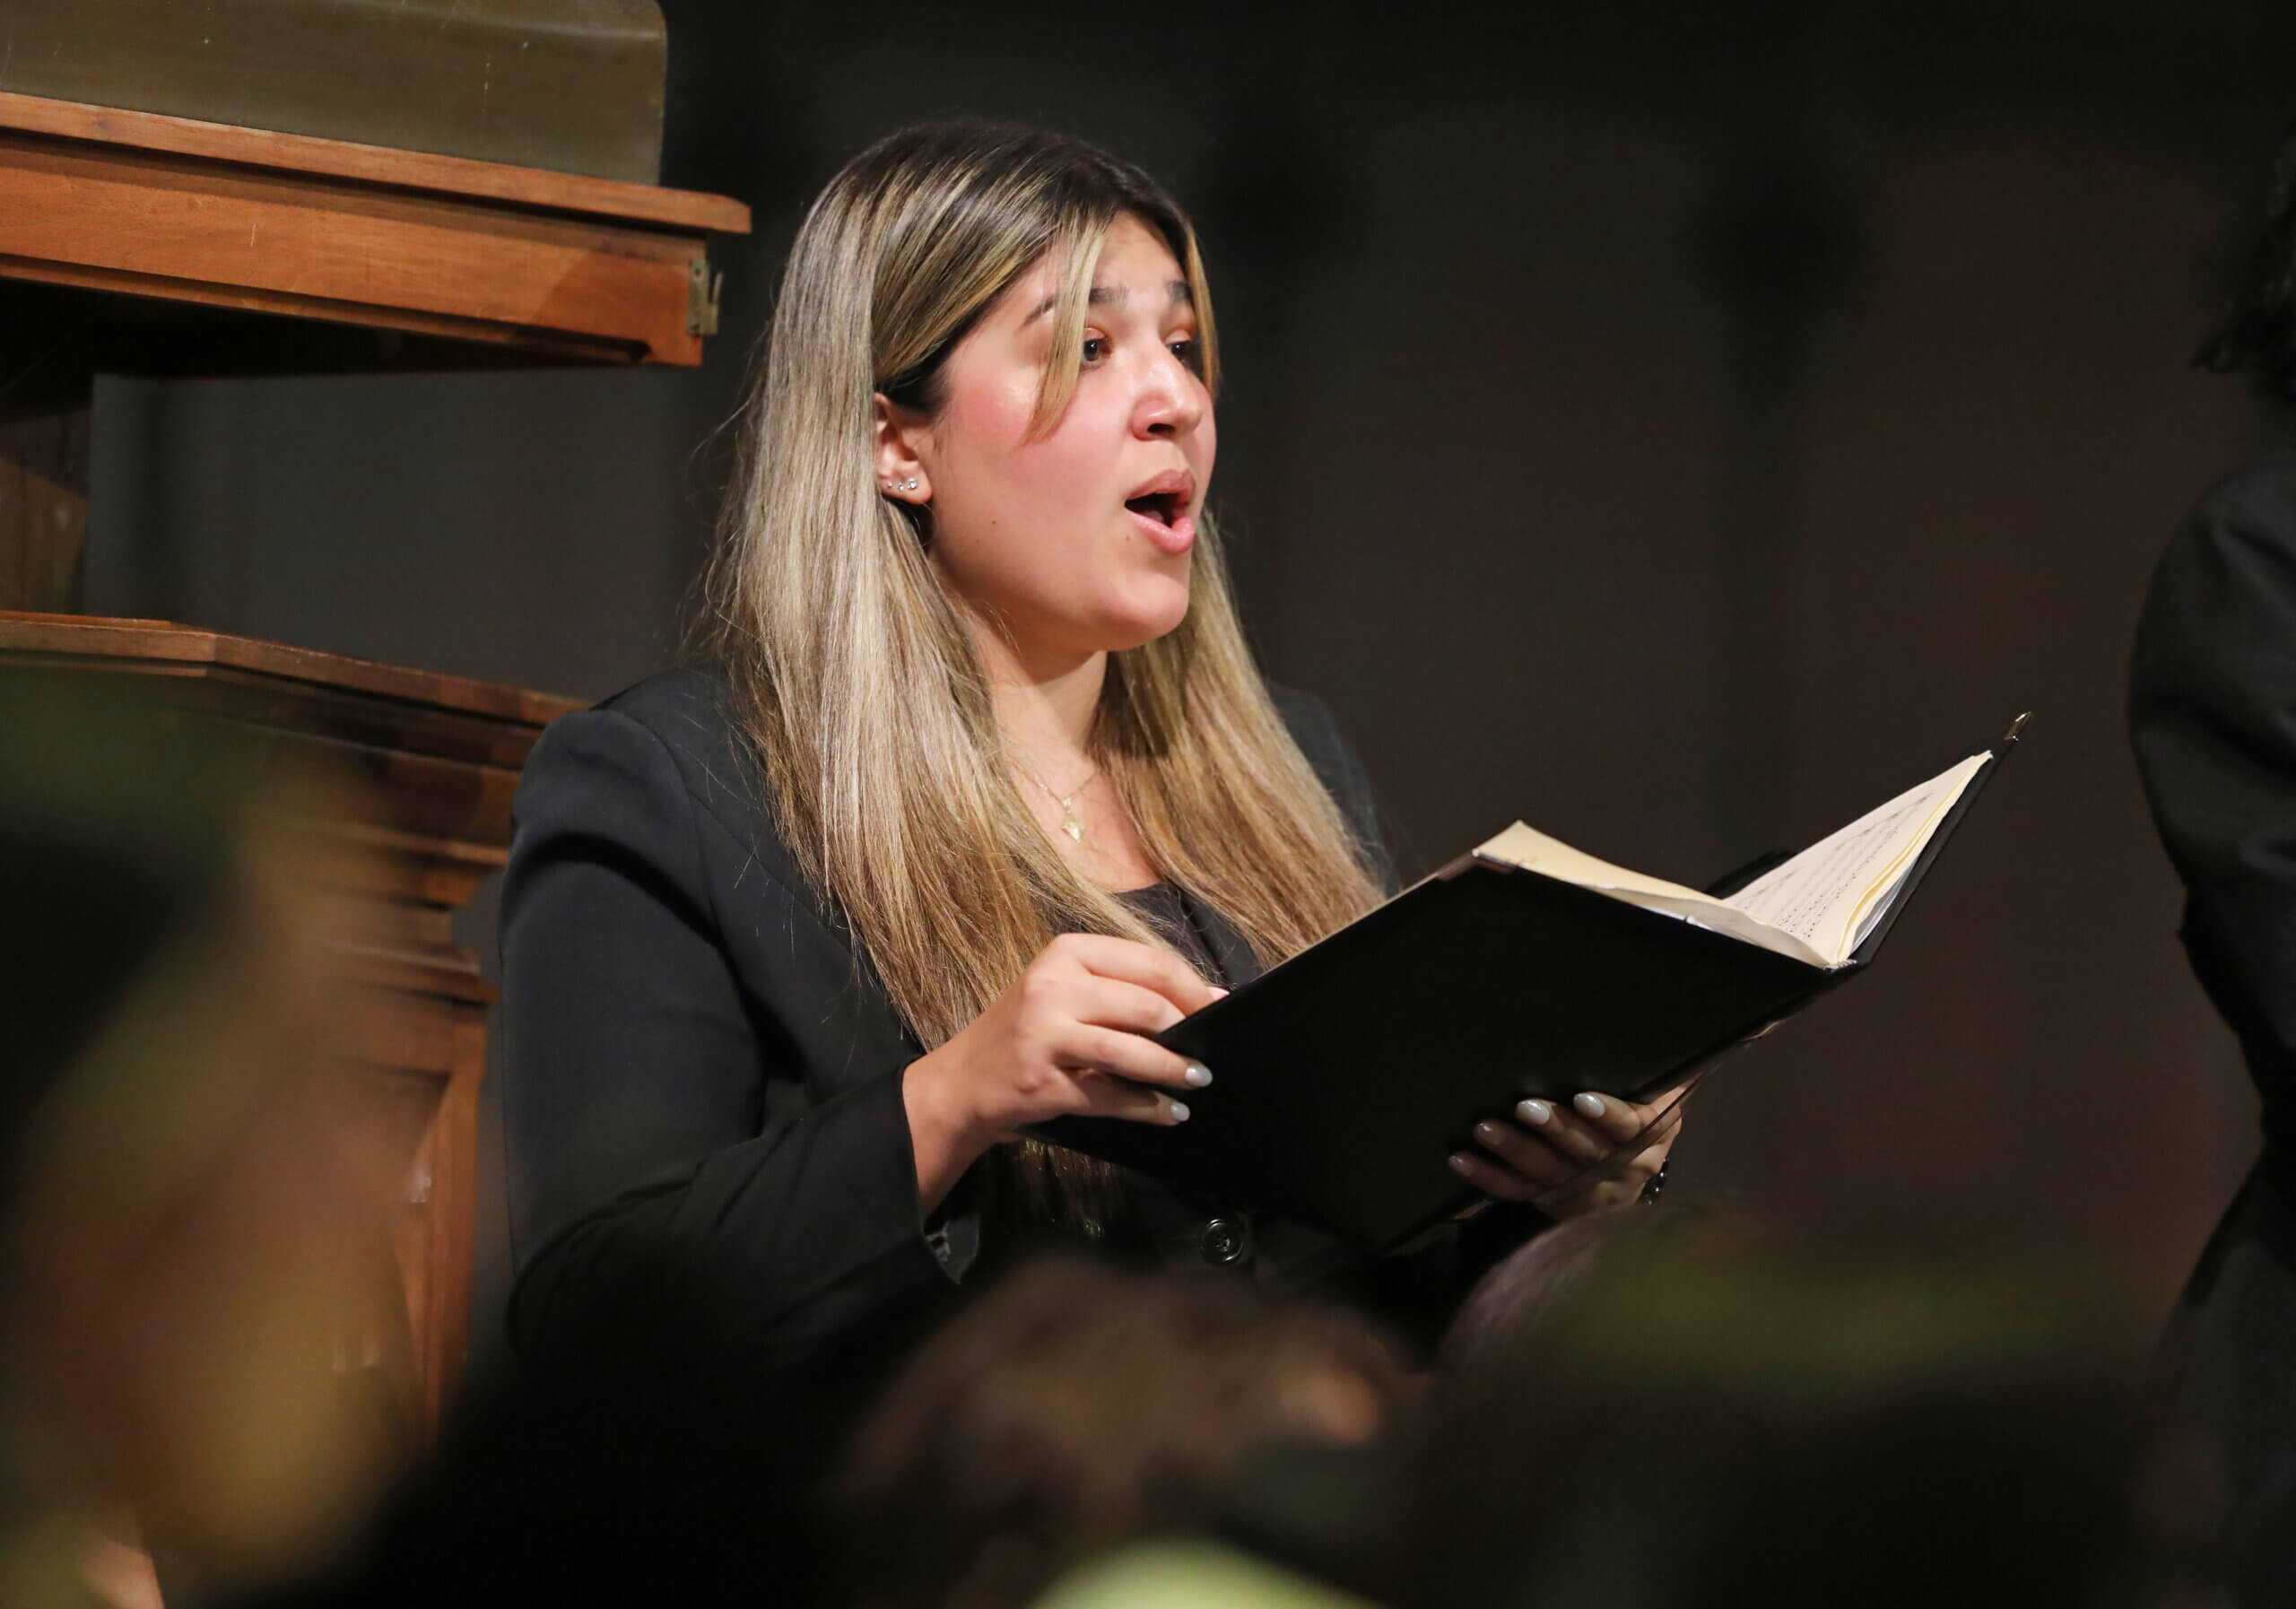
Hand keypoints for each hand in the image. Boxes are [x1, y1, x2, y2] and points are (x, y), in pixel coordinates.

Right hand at [904, 933, 1220, 1208]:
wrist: (963, 1081)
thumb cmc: (1027, 1031)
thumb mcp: (1066, 991)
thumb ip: (1125, 989)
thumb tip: (1207, 997)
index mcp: (1067, 952)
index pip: (1150, 964)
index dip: (1193, 989)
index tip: (1218, 1009)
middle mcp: (1053, 985)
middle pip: (1146, 1005)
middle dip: (1189, 1030)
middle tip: (1211, 1052)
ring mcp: (1045, 1033)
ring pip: (1130, 1051)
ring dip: (1173, 1070)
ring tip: (1199, 1080)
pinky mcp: (1043, 1080)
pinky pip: (1110, 1095)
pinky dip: (1147, 1106)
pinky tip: (1169, 1112)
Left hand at [1448, 1085, 1687, 1217]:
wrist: (1631, 1173)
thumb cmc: (1642, 1111)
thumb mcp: (1662, 1092)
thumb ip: (1666, 1067)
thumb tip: (1703, 1026)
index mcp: (1652, 1136)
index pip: (1633, 1128)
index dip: (1609, 1115)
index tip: (1583, 1099)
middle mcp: (1623, 1170)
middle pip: (1587, 1153)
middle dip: (1554, 1130)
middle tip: (1523, 1107)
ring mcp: (1588, 1193)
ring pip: (1549, 1175)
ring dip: (1514, 1152)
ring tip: (1485, 1129)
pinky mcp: (1555, 1205)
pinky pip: (1520, 1193)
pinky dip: (1489, 1177)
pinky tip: (1462, 1160)